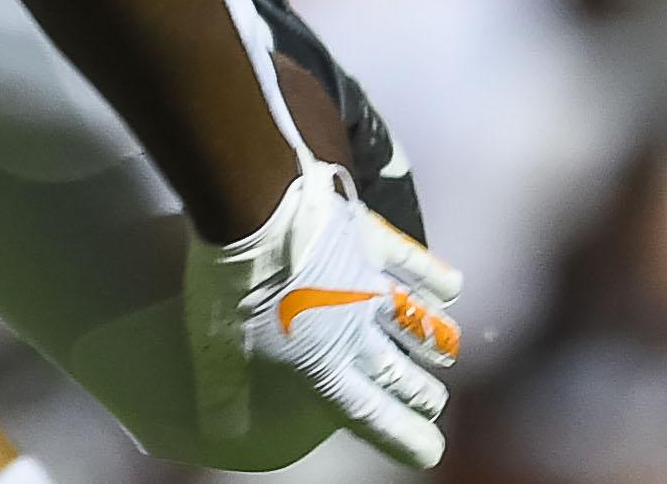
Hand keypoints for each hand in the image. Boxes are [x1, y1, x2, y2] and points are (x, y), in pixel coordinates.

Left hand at [185, 161, 460, 466]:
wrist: (253, 216)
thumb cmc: (232, 291)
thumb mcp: (216, 357)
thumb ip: (228, 399)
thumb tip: (221, 436)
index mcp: (324, 369)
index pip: (375, 417)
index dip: (406, 438)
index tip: (429, 451)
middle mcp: (357, 335)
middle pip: (404, 376)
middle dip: (422, 394)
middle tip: (432, 401)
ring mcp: (370, 287)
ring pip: (422, 326)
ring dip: (437, 342)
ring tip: (447, 352)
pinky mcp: (371, 240)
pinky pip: (416, 264)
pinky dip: (438, 279)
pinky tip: (450, 289)